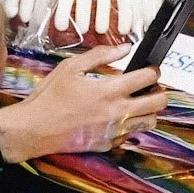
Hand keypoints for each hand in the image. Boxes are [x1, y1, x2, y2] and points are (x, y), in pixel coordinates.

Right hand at [0, 46, 170, 159]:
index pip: (148, 77)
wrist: (34, 129)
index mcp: (109, 90)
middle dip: (159, 91)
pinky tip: (119, 117)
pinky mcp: (108, 144)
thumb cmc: (50, 97)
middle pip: (158, 102)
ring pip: (150, 122)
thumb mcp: (71, 67)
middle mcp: (117, 112)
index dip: (154, 70)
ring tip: (138, 103)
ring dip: (149, 110)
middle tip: (150, 87)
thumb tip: (125, 48)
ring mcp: (114, 131)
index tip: (150, 69)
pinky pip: (131, 135)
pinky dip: (131, 125)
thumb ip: (101, 55)